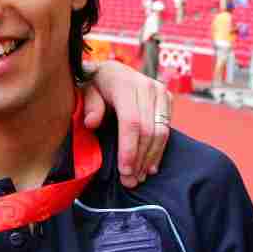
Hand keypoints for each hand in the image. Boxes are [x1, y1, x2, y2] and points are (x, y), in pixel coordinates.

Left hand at [83, 59, 172, 187]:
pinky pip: (167, 128)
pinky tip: (151, 165)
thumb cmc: (95, 84)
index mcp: (125, 84)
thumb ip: (89, 105)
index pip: (131, 122)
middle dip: (140, 159)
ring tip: (140, 177)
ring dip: (151, 158)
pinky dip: (159, 149)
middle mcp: (146, 87)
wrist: (111, 69)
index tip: (124, 171)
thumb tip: (91, 123)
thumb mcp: (85, 90)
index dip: (129, 149)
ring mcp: (159, 91)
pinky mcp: (167, 97)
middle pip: (148, 130)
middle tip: (131, 181)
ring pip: (160, 132)